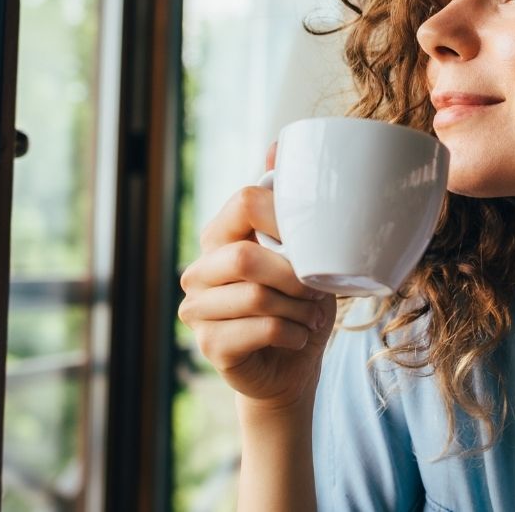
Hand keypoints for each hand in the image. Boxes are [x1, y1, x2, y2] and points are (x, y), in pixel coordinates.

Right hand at [178, 144, 336, 410]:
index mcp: (220, 236)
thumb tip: (276, 146)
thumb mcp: (303, 252)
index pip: (244, 202)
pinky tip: (298, 337)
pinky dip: (294, 333)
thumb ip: (287, 206)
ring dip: (299, 309)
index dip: (285, 218)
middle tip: (316, 290)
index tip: (311, 245)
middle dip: (294, 275)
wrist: (290, 368)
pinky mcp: (209, 344)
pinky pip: (261, 329)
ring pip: (257, 296)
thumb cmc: (297, 305)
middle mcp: (199, 269)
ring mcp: (198, 309)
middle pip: (246, 256)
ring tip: (311, 316)